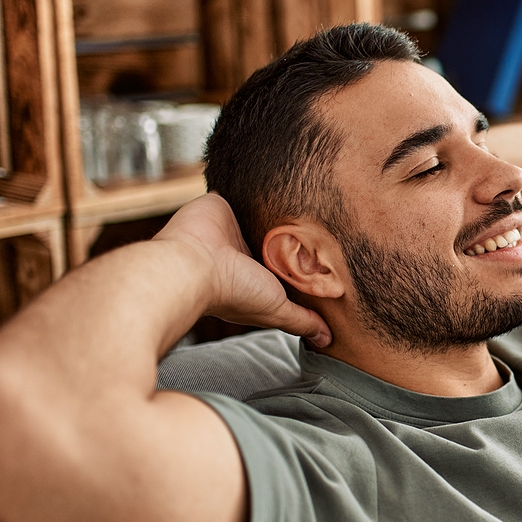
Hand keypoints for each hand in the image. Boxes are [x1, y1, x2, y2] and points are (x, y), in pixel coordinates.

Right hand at [156, 194, 332, 346]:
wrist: (193, 264)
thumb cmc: (232, 293)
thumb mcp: (276, 310)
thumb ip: (301, 320)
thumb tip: (326, 339)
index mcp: (251, 273)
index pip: (282, 264)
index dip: (300, 260)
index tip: (328, 255)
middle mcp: (241, 249)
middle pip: (273, 237)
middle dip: (294, 232)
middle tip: (325, 224)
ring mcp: (231, 224)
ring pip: (261, 213)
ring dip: (278, 208)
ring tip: (309, 198)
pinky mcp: (222, 202)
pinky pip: (243, 190)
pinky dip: (257, 187)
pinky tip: (278, 182)